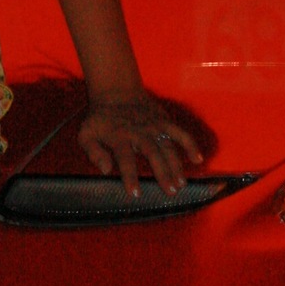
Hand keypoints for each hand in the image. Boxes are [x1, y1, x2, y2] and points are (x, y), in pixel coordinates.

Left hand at [77, 92, 201, 196]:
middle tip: (170, 192)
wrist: (116, 92)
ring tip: (181, 183)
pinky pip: (181, 133)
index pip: (125, 159)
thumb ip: (93, 153)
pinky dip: (190, 145)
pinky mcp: (165, 121)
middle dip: (162, 173)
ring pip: (168, 146)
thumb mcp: (86, 134)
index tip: (135, 194)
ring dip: (177, 165)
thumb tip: (106, 171)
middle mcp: (139, 131)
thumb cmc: (100, 119)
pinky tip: (198, 159)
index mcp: (119, 136)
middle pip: (153, 153)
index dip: (130, 176)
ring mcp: (154, 126)